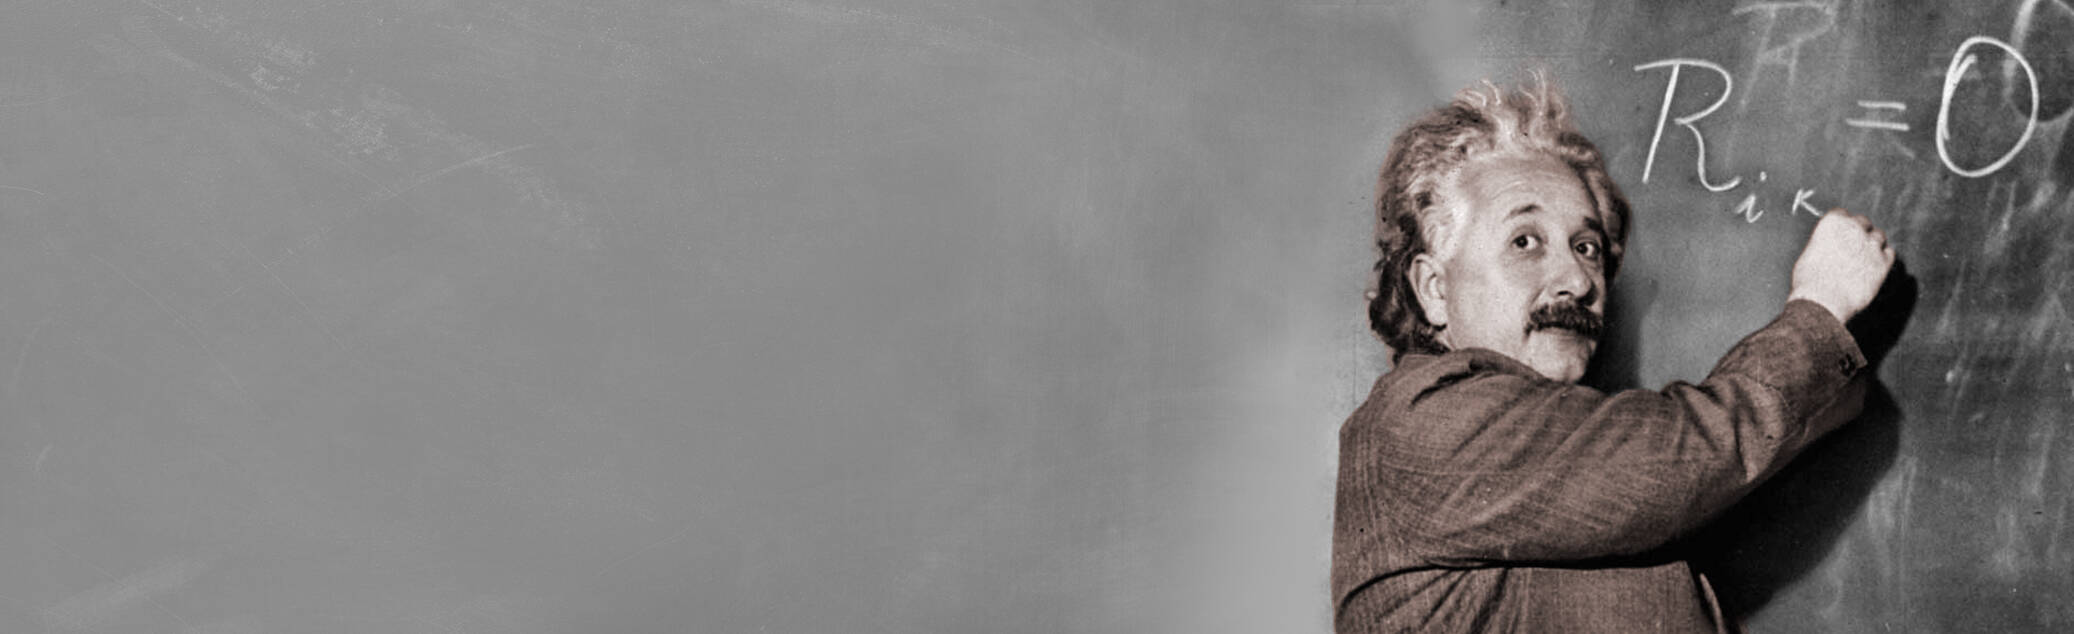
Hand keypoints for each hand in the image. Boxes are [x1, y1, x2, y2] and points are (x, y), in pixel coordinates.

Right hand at [1787, 208, 1895, 323]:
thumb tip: (1833, 245)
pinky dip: (1883, 258)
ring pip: (1879, 236)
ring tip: (1863, 259)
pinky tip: (1872, 268)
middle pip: (1863, 222)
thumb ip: (1826, 242)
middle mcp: (1854, 228)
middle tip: (1853, 248)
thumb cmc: (1810, 281)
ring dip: (1873, 245)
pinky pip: (1889, 253)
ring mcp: (1871, 244)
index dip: (1841, 225)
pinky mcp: (1883, 262)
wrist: (1823, 301)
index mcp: (1833, 222)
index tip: (1841, 234)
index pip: (1842, 214)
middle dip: (1859, 233)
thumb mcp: (1810, 253)